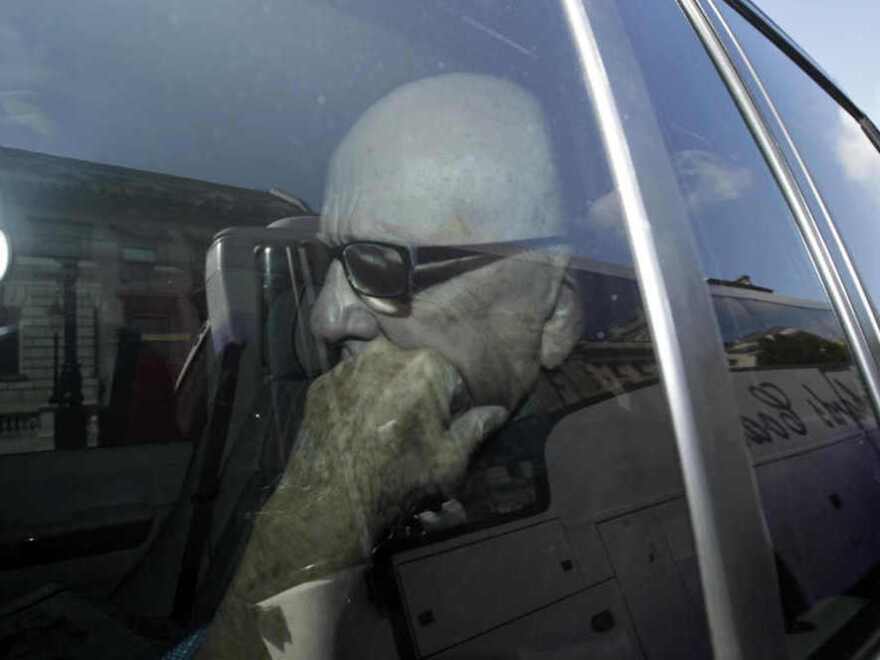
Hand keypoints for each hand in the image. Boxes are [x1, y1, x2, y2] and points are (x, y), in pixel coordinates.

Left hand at [291, 336, 508, 549]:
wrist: (330, 502)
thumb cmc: (399, 480)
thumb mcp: (450, 460)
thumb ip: (476, 428)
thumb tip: (497, 411)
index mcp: (426, 365)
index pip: (451, 380)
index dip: (451, 408)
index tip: (442, 433)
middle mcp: (385, 353)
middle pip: (413, 371)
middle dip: (418, 395)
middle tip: (411, 433)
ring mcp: (347, 366)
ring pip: (379, 373)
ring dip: (386, 394)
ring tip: (381, 433)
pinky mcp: (320, 383)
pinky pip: (350, 385)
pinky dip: (356, 401)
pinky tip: (355, 432)